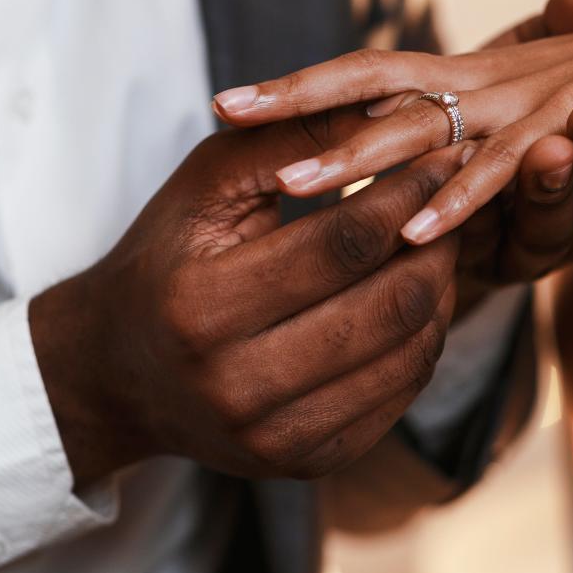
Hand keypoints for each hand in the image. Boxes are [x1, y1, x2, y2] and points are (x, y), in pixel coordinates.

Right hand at [30, 116, 466, 487]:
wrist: (118, 371)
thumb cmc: (167, 258)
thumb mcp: (207, 182)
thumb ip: (291, 137)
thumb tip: (390, 107)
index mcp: (203, 307)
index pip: (342, 245)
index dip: (406, 193)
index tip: (441, 150)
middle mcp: (238, 387)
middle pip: (390, 304)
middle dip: (438, 238)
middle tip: (455, 194)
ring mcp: (275, 438)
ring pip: (409, 353)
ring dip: (442, 286)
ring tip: (438, 237)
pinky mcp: (307, 464)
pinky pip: (401, 394)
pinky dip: (424, 336)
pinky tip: (415, 292)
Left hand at [211, 0, 572, 247]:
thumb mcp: (523, 123)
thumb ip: (472, 142)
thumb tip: (410, 171)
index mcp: (464, 76)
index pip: (363, 75)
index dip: (296, 86)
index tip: (224, 101)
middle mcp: (480, 83)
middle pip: (370, 87)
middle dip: (295, 104)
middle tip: (221, 113)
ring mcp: (519, 109)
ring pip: (424, 132)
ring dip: (356, 159)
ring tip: (292, 182)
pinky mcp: (567, 139)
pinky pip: (504, 173)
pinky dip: (459, 199)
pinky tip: (412, 230)